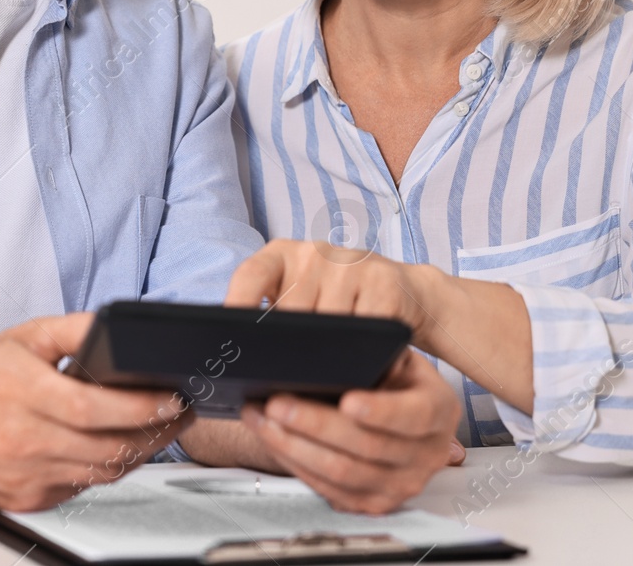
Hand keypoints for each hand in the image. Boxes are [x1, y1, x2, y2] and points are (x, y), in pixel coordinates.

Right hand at [0, 313, 191, 511]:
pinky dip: (106, 468)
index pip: (94, 409)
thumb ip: (72, 330)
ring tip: (159, 429)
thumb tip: (116, 328)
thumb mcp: (22, 337)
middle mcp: (22, 441)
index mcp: (21, 394)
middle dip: (155, 432)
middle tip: (179, 413)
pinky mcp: (27, 498)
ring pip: (101, 473)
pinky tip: (118, 447)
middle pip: (107, 447)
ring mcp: (25, 476)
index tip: (172, 397)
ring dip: (139, 453)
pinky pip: (82, 487)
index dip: (142, 407)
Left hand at [227, 238, 535, 412]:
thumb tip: (236, 355)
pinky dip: (361, 354)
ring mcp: (351, 264)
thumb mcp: (300, 296)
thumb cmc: (337, 301)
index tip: (227, 341)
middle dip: (285, 349)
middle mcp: (315, 253)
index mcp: (283, 253)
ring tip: (322, 378)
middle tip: (280, 379)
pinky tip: (359, 369)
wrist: (404, 291)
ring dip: (327, 356)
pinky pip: (365, 330)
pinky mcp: (385, 284)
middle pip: (290, 312)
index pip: (250, 275)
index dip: (236, 306)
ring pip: (328, 325)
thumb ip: (272, 316)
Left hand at [241, 348, 460, 513]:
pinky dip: (293, 462)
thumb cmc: (388, 375)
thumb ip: (375, 356)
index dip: (380, 410)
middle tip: (276, 402)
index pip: (413, 415)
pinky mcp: (373, 502)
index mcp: (438, 410)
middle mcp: (427, 453)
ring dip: (292, 445)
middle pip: (367, 446)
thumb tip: (332, 350)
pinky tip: (272, 438)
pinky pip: (329, 489)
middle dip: (314, 423)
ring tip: (260, 418)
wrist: (395, 409)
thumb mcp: (394, 356)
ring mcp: (402, 484)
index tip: (347, 400)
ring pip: (342, 472)